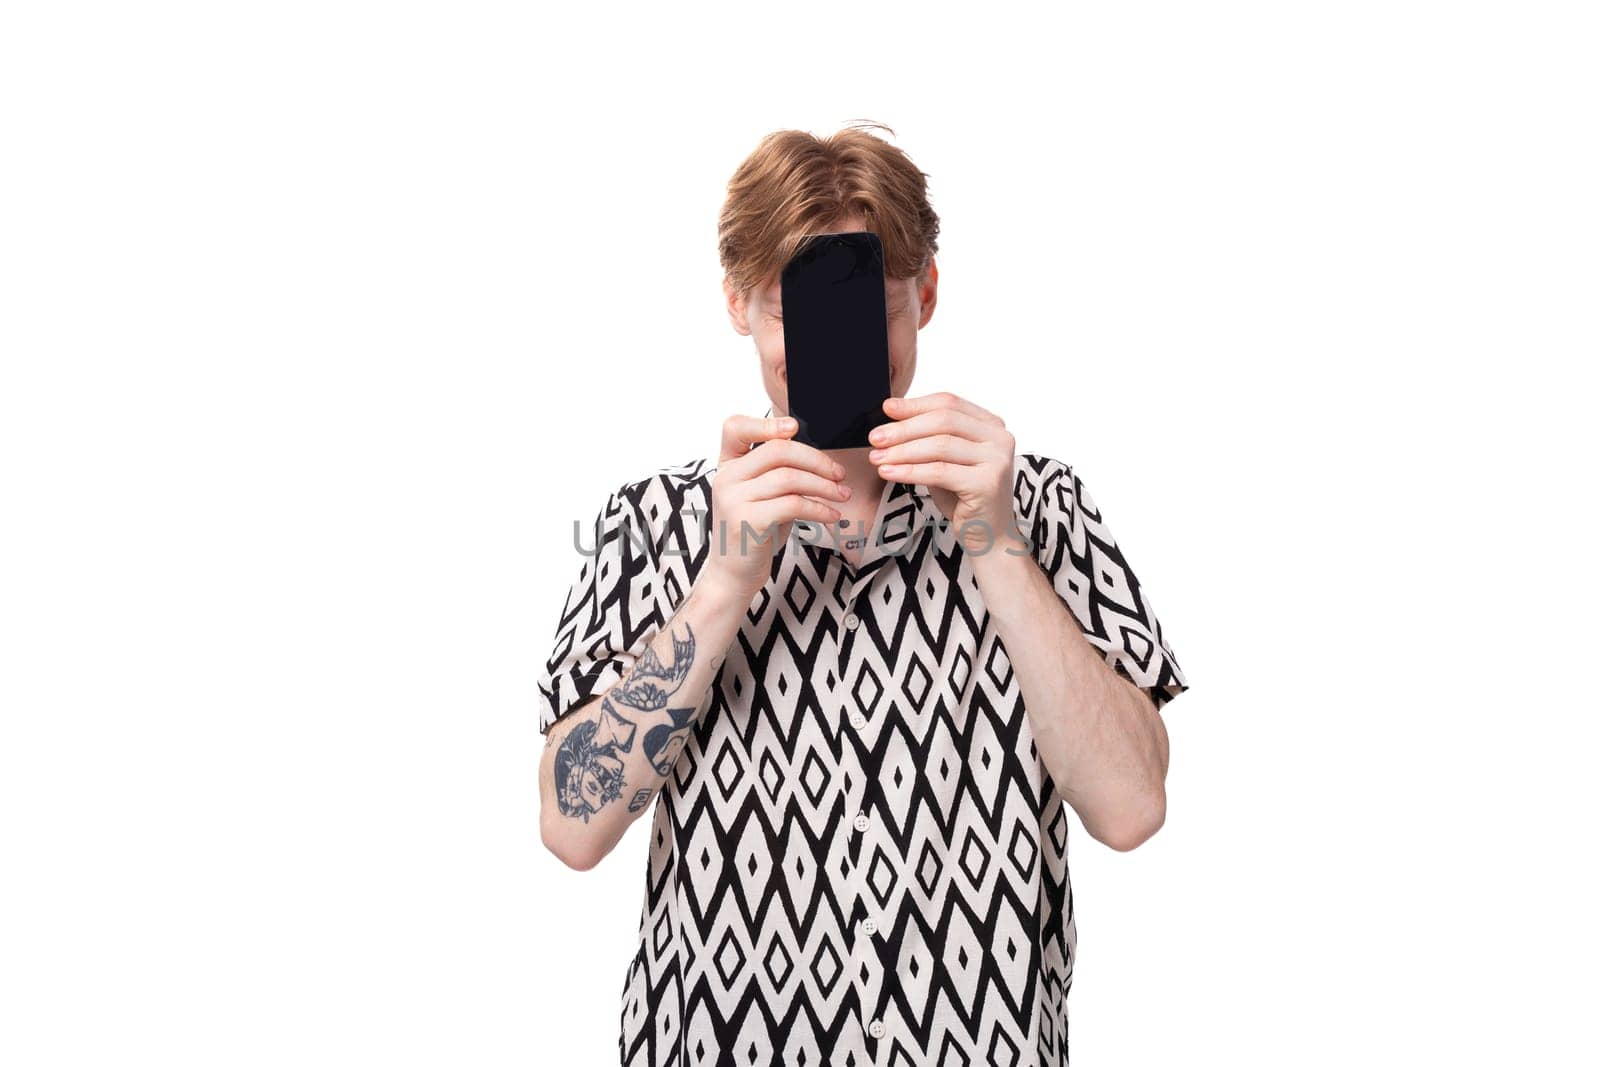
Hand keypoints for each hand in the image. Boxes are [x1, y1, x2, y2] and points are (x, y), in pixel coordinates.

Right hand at [701, 414, 850, 599]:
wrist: (734, 574)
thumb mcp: (760, 494)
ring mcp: (734, 500)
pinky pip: (793, 504)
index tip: (795, 428)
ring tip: (842, 495)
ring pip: (790, 477)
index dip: (766, 423)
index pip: (735, 427)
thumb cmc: (755, 530)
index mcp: (727, 465)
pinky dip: (820, 508)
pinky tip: (832, 514)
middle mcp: (725, 478)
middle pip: (778, 450)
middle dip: (817, 460)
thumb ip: (775, 470)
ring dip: (824, 486)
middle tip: (839, 474)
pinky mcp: (748, 522)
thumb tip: (818, 455)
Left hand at [868, 392, 1018, 553]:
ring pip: (940, 445)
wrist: (988, 535)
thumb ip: (927, 438)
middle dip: (904, 428)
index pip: (949, 403)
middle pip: (943, 421)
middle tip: (876, 437)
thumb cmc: (963, 497)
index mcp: (991, 425)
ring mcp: (997, 460)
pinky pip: (939, 471)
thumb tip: (891, 418)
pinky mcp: (987, 483)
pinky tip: (889, 473)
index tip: (887, 408)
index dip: (915, 405)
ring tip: (877, 457)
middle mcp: (1000, 438)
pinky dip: (910, 471)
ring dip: (902, 451)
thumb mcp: (944, 460)